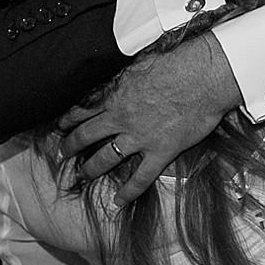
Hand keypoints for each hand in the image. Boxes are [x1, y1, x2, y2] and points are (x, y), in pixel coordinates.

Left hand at [56, 34, 240, 206]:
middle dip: (71, 145)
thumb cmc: (177, 63)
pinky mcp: (160, 152)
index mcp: (116, 96)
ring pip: (106, 158)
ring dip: (91, 168)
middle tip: (63, 152)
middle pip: (87, 136)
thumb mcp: (140, 63)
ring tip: (84, 174)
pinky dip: (128, 192)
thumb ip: (124, 76)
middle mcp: (121, 119)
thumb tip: (118, 76)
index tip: (62, 125)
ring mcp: (139, 138)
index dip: (69, 119)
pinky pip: (140, 178)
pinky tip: (118, 201)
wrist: (203, 77)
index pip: (83, 110)